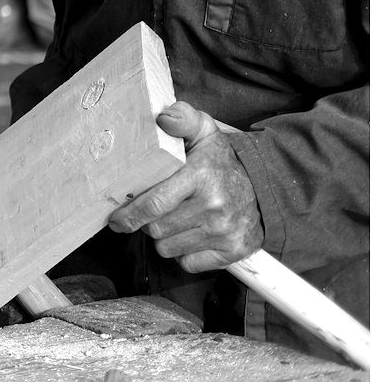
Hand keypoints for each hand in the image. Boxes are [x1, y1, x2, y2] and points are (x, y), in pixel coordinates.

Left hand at [106, 101, 262, 273]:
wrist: (264, 187)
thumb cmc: (219, 162)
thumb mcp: (203, 131)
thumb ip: (181, 118)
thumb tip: (162, 117)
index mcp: (201, 176)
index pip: (155, 203)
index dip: (129, 214)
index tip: (115, 219)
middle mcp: (215, 205)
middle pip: (156, 229)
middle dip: (146, 223)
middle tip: (152, 212)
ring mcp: (225, 231)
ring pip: (168, 248)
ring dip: (164, 237)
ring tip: (174, 220)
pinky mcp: (234, 251)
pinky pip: (188, 264)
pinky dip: (183, 253)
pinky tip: (191, 235)